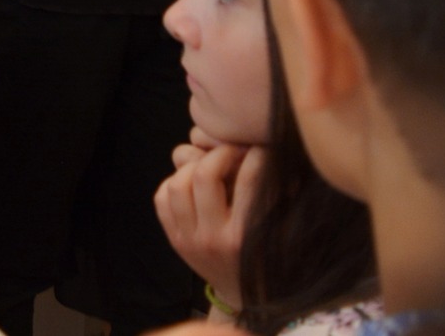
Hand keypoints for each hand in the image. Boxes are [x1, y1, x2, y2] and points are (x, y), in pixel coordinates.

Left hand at [154, 141, 263, 301]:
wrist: (245, 296)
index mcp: (248, 236)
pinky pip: (162, 198)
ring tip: (211, 166)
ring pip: (177, 184)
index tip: (261, 148)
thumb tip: (262, 152)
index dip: (257, 156)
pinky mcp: (174, 241)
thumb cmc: (271, 259)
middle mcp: (215, 238)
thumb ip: (273, 196)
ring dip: (194, 167)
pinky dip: (174, 183)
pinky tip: (192, 184)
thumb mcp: (282, 231)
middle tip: (233, 150)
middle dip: (220, 154)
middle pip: (204, 175)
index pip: (250, 181)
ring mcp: (189, 240)